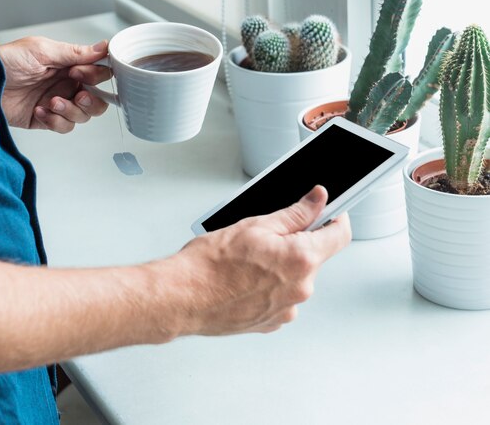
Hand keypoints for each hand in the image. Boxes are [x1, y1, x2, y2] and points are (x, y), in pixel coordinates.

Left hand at [0, 36, 110, 132]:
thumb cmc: (5, 61)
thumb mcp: (42, 50)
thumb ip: (74, 52)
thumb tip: (101, 48)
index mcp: (68, 65)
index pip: (98, 73)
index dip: (96, 75)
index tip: (80, 72)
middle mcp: (65, 85)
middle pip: (97, 100)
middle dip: (91, 100)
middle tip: (78, 94)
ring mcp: (56, 103)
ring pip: (83, 116)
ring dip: (71, 111)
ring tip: (52, 102)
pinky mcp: (45, 119)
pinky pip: (64, 127)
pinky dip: (54, 121)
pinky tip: (39, 110)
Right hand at [169, 185, 350, 336]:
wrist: (183, 297)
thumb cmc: (210, 264)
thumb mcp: (255, 225)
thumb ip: (295, 213)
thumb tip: (317, 200)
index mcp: (301, 260)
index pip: (340, 235)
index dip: (336, 217)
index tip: (329, 210)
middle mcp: (300, 289)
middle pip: (313, 256)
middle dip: (296, 242)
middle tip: (266, 234)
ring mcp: (286, 309)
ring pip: (294, 277)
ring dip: (281, 266)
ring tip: (247, 259)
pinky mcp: (271, 322)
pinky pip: (280, 297)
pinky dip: (268, 285)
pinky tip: (244, 277)